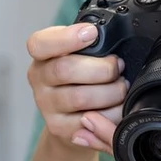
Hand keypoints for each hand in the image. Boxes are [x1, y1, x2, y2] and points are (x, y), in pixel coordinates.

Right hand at [26, 24, 126, 152]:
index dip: (66, 38)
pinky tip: (118, 107)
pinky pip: (89, 122)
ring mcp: (46, 105)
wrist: (74, 115)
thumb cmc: (82, 76)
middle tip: (119, 67)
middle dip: (102, 68)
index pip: (39, 44)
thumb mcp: (81, 53)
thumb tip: (107, 32)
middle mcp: (38, 79)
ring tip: (122, 88)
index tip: (92, 33)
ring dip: (110, 92)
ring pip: (79, 98)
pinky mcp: (58, 127)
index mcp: (42, 55)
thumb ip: (89, 43)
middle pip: (65, 70)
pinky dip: (110, 114)